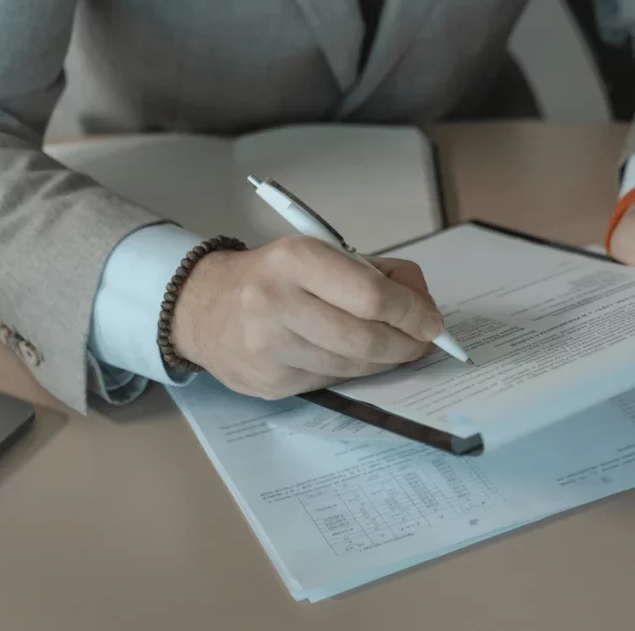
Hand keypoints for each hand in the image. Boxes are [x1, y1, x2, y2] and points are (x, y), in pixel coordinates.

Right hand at [170, 237, 442, 398]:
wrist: (202, 306)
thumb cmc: (274, 276)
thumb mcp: (320, 253)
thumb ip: (377, 274)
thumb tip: (424, 309)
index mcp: (295, 260)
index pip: (372, 295)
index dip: (412, 313)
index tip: (432, 322)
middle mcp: (276, 303)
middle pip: (367, 338)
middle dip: (406, 344)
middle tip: (421, 342)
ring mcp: (268, 348)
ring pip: (352, 366)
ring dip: (383, 361)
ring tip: (392, 349)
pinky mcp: (268, 382)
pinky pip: (330, 382)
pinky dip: (351, 372)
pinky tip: (350, 357)